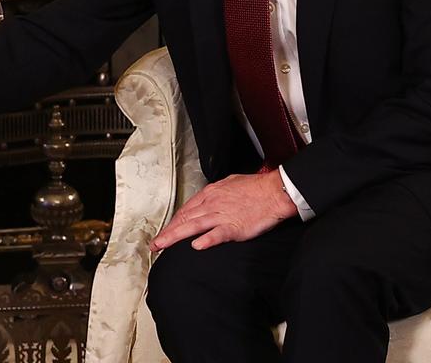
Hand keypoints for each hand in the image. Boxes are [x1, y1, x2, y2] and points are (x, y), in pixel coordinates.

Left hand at [150, 169, 296, 251]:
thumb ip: (216, 194)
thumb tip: (206, 200)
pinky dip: (206, 240)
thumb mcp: (229, 184)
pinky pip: (217, 234)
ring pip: (192, 226)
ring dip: (175, 237)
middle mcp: (212, 204)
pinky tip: (195, 246)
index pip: (186, 210)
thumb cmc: (256, 188)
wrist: (275, 191)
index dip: (173, 223)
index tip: (165, 231)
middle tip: (155, 244)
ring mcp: (222, 215)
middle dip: (167, 232)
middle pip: (184, 219)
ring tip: (162, 246)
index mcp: (210, 194)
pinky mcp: (235, 226)